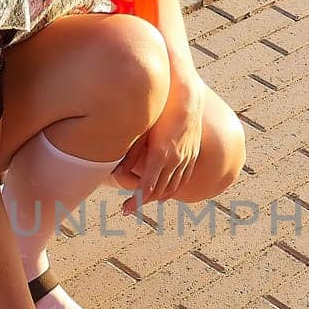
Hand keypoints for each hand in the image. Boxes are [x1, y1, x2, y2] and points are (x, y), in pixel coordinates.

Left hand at [120, 78, 204, 209]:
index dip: (135, 201)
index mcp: (160, 156)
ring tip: (145, 200)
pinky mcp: (192, 154)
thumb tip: (116, 172)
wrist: (186, 99)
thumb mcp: (142, 131)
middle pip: (158, 191)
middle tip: (129, 207)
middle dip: (143, 201)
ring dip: (158, 197)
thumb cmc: (160, 111)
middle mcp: (175, 160)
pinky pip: (183, 179)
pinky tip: (165, 191)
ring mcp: (186, 158)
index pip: (147, 188)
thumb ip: (131, 153)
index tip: (126, 209)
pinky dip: (174, 188)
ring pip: (173, 187)